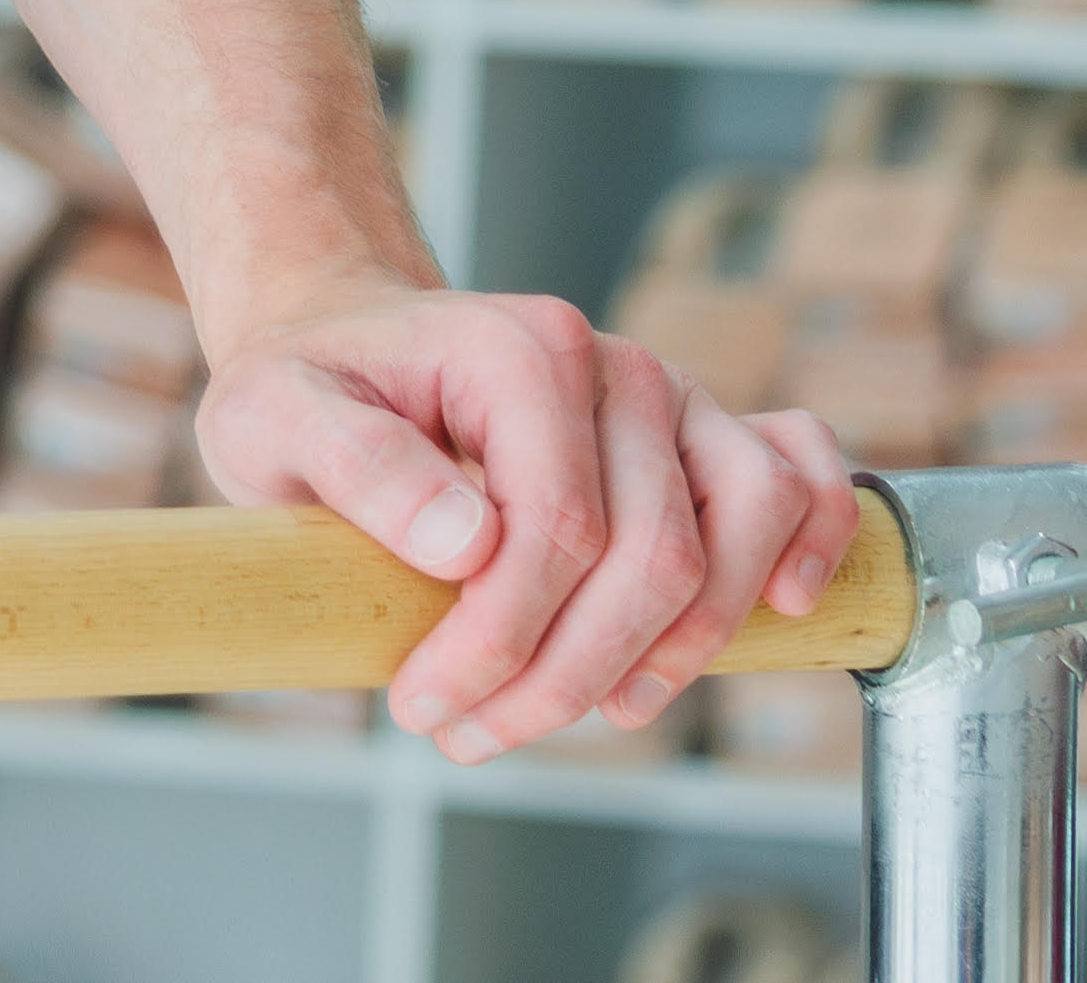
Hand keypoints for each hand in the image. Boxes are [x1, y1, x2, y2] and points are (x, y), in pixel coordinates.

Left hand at [191, 274, 856, 761]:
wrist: (348, 353)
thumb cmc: (312, 390)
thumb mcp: (274, 416)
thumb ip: (357, 468)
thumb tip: (467, 545)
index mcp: (520, 352)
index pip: (557, 533)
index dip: (503, 645)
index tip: (425, 707)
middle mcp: (613, 367)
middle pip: (652, 557)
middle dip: (569, 677)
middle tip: (468, 733)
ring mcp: (670, 396)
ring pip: (742, 527)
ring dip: (679, 648)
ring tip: (591, 709)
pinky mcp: (701, 433)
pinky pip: (799, 471)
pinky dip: (811, 539)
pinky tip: (778, 608)